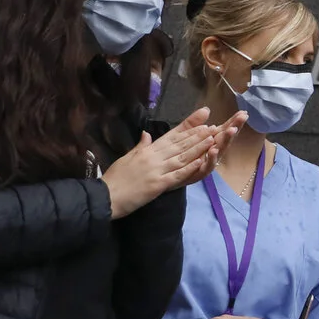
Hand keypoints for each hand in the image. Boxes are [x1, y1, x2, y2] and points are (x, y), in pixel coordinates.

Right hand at [103, 107, 228, 217]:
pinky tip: (201, 161)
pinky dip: (189, 168)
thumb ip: (140, 146)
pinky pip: (176, 175)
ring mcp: (157, 170)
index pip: (171, 137)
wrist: (105, 196)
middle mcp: (153, 157)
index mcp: (147, 151)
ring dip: (198, 148)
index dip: (187, 130)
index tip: (202, 122)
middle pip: (179, 145)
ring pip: (182, 157)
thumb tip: (147, 133)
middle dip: (198, 136)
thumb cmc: (115, 178)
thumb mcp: (127, 158)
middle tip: (213, 127)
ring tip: (213, 140)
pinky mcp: (158, 184)